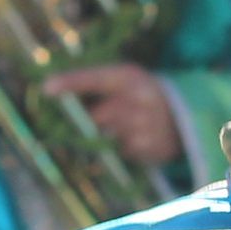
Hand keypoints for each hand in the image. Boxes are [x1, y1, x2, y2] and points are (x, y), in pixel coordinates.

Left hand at [42, 63, 182, 169]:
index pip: (95, 78)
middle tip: (100, 119)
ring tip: (127, 126)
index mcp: (129, 76)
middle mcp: (141, 98)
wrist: (184, 115)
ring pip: (108, 137)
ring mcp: (148, 125)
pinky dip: (124, 148)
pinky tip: (137, 138)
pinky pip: (122, 152)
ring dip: (109, 135)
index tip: (47, 88)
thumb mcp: (121, 81)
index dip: (71, 82)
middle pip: (97, 116)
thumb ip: (90, 85)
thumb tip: (48, 92)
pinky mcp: (153, 147)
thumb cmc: (138, 95)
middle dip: (92, 121)